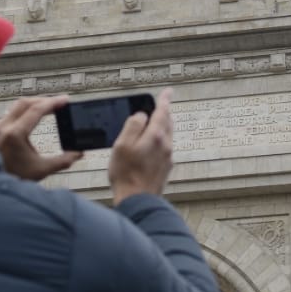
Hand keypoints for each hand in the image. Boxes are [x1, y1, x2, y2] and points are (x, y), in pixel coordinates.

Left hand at [0, 95, 81, 181]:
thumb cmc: (13, 178)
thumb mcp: (41, 170)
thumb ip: (63, 161)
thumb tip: (78, 153)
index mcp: (15, 134)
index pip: (36, 110)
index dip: (53, 103)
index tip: (65, 100)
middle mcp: (3, 127)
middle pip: (26, 102)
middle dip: (44, 100)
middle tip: (59, 103)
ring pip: (16, 106)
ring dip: (33, 104)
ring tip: (47, 107)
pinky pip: (10, 113)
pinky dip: (24, 110)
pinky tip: (32, 115)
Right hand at [110, 88, 173, 203]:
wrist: (138, 200)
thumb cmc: (126, 174)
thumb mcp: (122, 144)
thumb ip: (133, 125)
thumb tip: (142, 115)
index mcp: (155, 136)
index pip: (162, 112)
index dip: (164, 100)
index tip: (168, 91)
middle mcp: (166, 145)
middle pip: (168, 123)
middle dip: (165, 112)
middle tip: (162, 105)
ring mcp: (168, 157)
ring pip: (168, 135)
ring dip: (164, 125)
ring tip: (157, 122)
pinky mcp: (166, 168)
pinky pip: (165, 147)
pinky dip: (161, 139)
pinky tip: (152, 144)